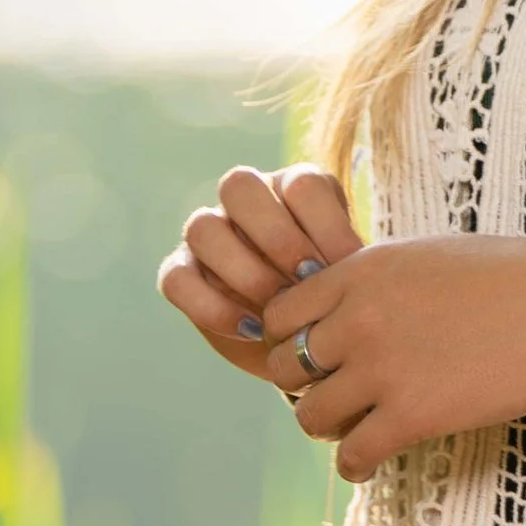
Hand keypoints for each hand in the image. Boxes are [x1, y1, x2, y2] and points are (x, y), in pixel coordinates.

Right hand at [159, 160, 363, 382]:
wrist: (304, 343)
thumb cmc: (335, 301)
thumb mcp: (350, 279)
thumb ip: (345, 266)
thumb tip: (347, 269)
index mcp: (292, 188)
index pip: (301, 183)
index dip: (326, 223)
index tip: (348, 266)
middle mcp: (245, 202)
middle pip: (238, 186)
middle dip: (277, 235)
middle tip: (306, 278)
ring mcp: (208, 233)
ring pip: (201, 227)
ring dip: (243, 270)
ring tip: (277, 311)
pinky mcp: (181, 272)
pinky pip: (176, 279)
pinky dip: (212, 307)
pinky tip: (250, 330)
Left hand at [247, 232, 525, 481]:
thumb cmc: (513, 275)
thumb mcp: (427, 255)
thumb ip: (376, 280)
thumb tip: (345, 306)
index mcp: (360, 272)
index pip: (279, 314)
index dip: (289, 338)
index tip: (313, 353)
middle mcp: (358, 319)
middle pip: (284, 368)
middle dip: (302, 384)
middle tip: (334, 392)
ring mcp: (382, 370)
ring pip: (309, 417)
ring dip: (327, 427)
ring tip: (353, 428)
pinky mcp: (412, 416)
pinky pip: (352, 456)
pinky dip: (354, 465)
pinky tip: (369, 461)